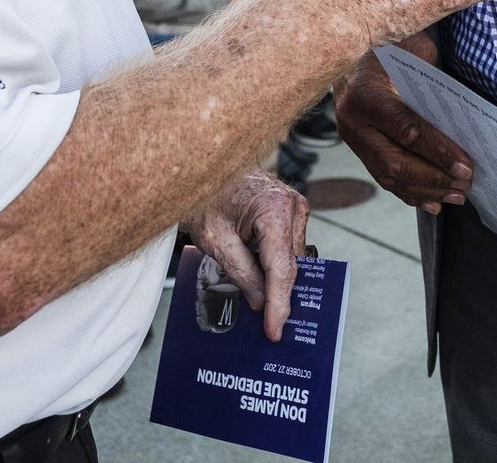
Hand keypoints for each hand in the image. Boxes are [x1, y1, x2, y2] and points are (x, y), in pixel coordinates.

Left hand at [188, 170, 310, 341]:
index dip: (279, 304)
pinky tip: (264, 282)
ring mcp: (294, 206)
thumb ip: (241, 272)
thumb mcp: (215, 240)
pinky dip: (276, 264)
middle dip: (279, 295)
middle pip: (290, 264)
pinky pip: (288, 245)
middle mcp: (292, 205)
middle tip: (269, 327)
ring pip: (291, 257)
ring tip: (264, 308)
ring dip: (276, 279)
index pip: (282, 269)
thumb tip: (260, 301)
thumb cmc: (205, 193)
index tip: (275, 330)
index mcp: (275, 210)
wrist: (201, 166)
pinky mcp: (290, 209)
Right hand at [334, 36, 470, 214]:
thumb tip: (465, 113)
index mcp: (365, 93)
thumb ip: (432, 76)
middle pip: (395, 162)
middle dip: (434, 178)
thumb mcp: (410, 48)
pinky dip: (410, 193)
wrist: (344, 49)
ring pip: (388, 176)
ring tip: (456, 195)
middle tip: (465, 184)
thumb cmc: (386, 46)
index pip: (405, 129)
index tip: (465, 165)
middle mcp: (353, 121)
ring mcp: (352, 138)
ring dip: (426, 190)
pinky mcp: (357, 149)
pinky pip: (383, 177)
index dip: (437, 150)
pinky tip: (433, 202)